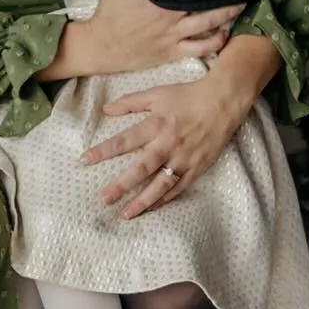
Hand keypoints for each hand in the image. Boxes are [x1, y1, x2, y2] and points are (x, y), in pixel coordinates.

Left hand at [82, 69, 248, 218]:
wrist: (224, 102)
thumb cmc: (188, 96)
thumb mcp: (156, 94)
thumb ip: (130, 102)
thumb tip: (105, 109)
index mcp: (155, 125)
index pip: (124, 141)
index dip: (103, 151)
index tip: (84, 160)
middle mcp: (168, 145)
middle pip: (141, 169)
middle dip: (121, 185)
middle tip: (103, 200)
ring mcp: (184, 159)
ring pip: (161, 185)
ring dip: (142, 201)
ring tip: (125, 214)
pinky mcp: (197, 168)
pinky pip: (179, 188)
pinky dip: (165, 200)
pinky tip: (151, 209)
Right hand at [87, 0, 242, 70]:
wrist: (100, 46)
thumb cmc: (107, 16)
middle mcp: (169, 18)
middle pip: (206, 6)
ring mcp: (173, 36)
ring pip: (208, 27)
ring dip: (227, 17)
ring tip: (241, 7)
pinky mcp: (172, 52)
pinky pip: (199, 49)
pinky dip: (215, 43)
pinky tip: (225, 35)